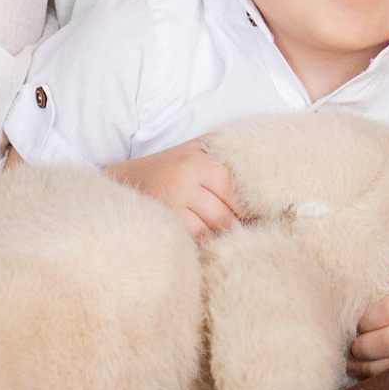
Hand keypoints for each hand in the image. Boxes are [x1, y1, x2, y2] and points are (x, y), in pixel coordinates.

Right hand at [105, 141, 240, 242]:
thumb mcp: (195, 148)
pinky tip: (204, 237)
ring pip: (208, 232)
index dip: (245, 206)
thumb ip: (224, 148)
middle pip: (223, 216)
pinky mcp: (162, 225)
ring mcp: (170, 207)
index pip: (232, 191)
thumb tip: (263, 153)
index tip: (251, 213)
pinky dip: (201, 242)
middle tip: (241, 228)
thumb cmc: (169, 164)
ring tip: (224, 233)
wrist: (125, 179)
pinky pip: (192, 241)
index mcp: (195, 163)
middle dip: (235, 225)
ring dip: (218, 236)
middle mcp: (182, 184)